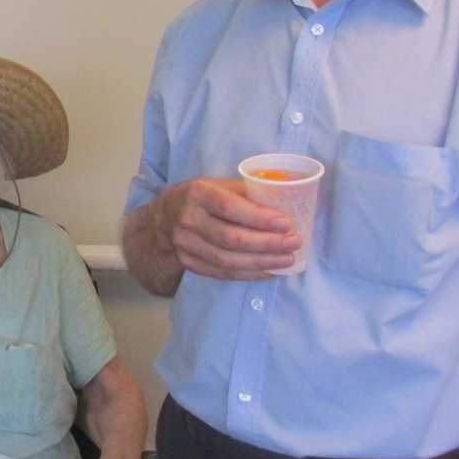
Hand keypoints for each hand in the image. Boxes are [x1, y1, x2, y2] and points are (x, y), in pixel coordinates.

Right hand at [161, 176, 306, 281]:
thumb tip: (285, 200)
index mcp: (198, 194)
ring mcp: (185, 245)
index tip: (286, 223)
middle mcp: (188, 220)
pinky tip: (269, 271)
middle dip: (267, 243)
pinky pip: (221, 272)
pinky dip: (248, 274)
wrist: (164, 217)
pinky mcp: (188, 263)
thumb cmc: (202, 197)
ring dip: (261, 262)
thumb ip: (246, 191)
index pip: (230, 208)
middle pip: (230, 238)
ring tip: (287, 259)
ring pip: (227, 259)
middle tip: (294, 243)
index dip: (259, 218)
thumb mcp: (219, 184)